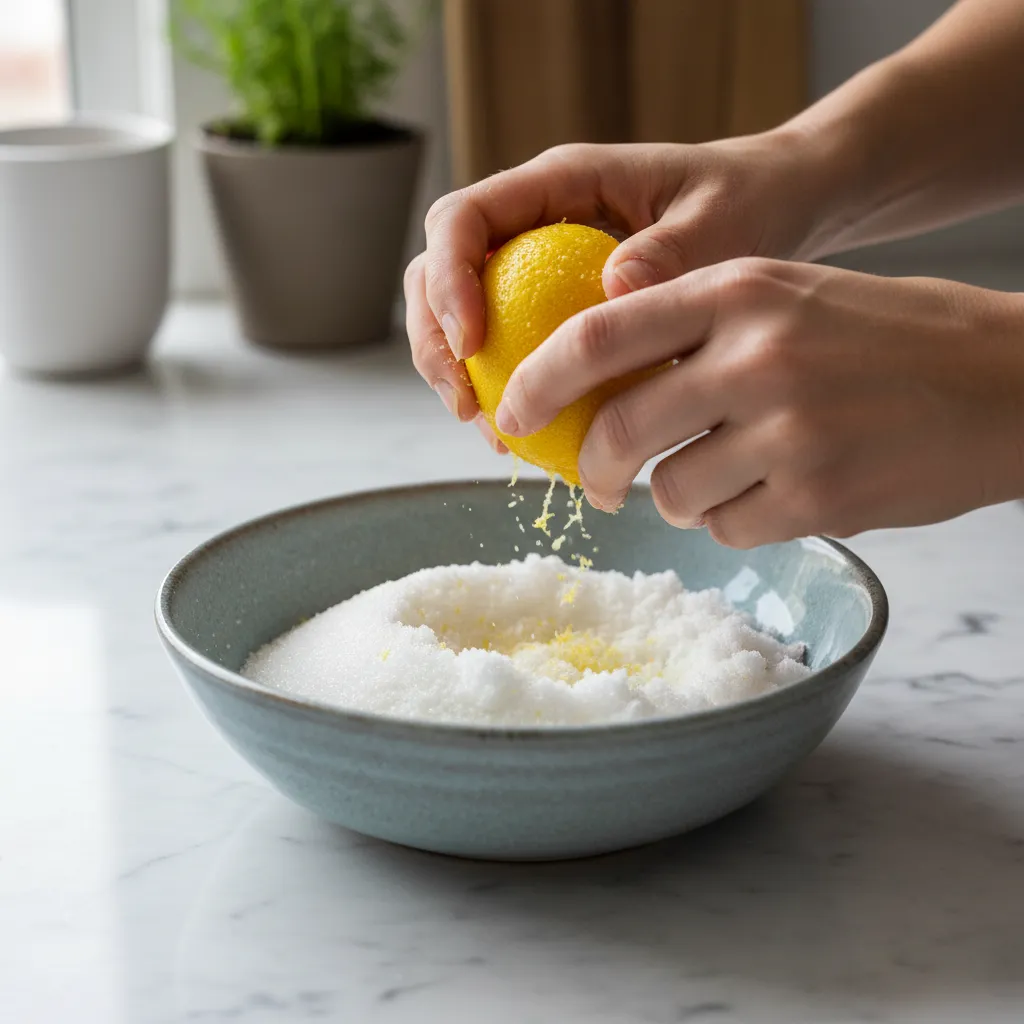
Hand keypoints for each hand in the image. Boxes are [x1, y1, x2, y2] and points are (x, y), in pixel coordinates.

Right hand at [405, 132, 830, 440]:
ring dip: (458, 374)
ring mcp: (536, 263)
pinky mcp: (552, 303)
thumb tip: (614, 290)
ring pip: (458, 314)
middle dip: (434, 339)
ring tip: (492, 432)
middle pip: (436, 270)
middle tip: (467, 405)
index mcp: (559, 182)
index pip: (462, 218)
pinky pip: (505, 344)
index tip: (471, 342)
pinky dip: (501, 389)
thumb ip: (671, 250)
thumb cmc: (746, 201)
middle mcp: (533, 220)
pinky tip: (524, 436)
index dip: (446, 279)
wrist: (767, 208)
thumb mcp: (721, 222)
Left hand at [493, 258, 1023, 546]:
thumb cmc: (885, 336)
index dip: (538, 381)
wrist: (1006, 380)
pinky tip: (777, 494)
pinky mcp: (817, 496)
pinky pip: (725, 529)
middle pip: (618, 430)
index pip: (597, 334)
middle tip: (590, 482)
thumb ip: (692, 327)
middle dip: (589, 468)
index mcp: (738, 289)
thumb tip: (596, 384)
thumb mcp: (785, 296)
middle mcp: (755, 355)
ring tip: (725, 476)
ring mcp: (787, 429)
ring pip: (670, 493)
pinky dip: (732, 521)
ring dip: (679, 496)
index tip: (510, 412)